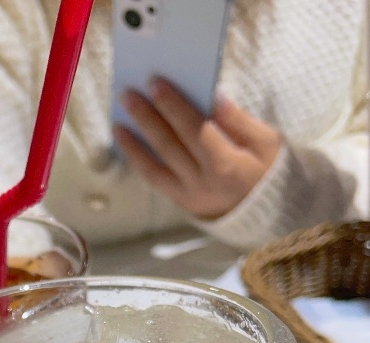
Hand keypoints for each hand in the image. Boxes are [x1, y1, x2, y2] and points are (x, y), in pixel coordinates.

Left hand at [115, 78, 281, 218]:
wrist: (268, 213)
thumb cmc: (269, 170)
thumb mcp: (267, 142)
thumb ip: (239, 121)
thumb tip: (215, 96)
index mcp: (226, 164)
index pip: (194, 130)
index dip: (174, 106)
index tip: (156, 83)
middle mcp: (202, 182)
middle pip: (170, 145)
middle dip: (148, 118)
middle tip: (129, 95)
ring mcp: (189, 194)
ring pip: (155, 167)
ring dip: (134, 143)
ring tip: (119, 122)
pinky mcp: (182, 201)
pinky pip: (155, 181)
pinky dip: (140, 162)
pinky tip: (128, 145)